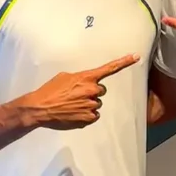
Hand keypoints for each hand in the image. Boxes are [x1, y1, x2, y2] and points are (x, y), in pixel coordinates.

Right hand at [19, 54, 139, 129]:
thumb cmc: (50, 90)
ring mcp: (91, 105)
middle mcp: (92, 90)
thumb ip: (80, 78)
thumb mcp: (65, 77)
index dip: (124, 62)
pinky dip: (86, 115)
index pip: (109, 68)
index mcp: (87, 77)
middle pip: (101, 90)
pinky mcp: (88, 118)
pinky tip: (74, 113)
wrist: (40, 108)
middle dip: (92, 92)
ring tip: (72, 105)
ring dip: (88, 104)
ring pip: (96, 103)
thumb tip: (85, 82)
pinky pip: (94, 115)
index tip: (136, 57)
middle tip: (77, 94)